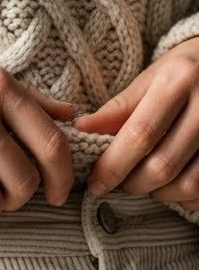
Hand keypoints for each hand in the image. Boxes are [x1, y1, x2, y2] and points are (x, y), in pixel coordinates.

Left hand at [73, 37, 198, 212]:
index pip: (140, 135)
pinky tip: (175, 184)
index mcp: (180, 80)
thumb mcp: (152, 78)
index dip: (113, 166)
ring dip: (160, 194)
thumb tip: (81, 129)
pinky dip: (184, 197)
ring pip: (186, 184)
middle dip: (134, 184)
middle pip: (162, 166)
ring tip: (149, 181)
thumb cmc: (185, 72)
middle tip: (124, 182)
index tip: (96, 184)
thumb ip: (119, 109)